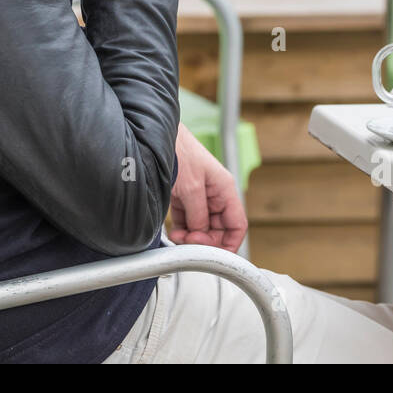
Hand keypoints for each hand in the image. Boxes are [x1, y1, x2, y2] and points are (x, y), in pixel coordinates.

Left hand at [169, 124, 246, 251]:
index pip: (237, 224)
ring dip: (191, 236)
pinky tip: (172, 231)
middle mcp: (214, 194)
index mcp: (224, 189)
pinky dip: (181, 229)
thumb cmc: (178, 150)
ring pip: (201, 227)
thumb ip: (198, 215)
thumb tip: (200, 236)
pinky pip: (186, 220)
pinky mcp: (182, 196)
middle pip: (218, 229)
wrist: (156, 135)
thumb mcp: (191, 187)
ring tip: (177, 236)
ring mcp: (198, 196)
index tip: (217, 256)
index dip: (230, 243)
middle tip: (189, 243)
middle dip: (205, 240)